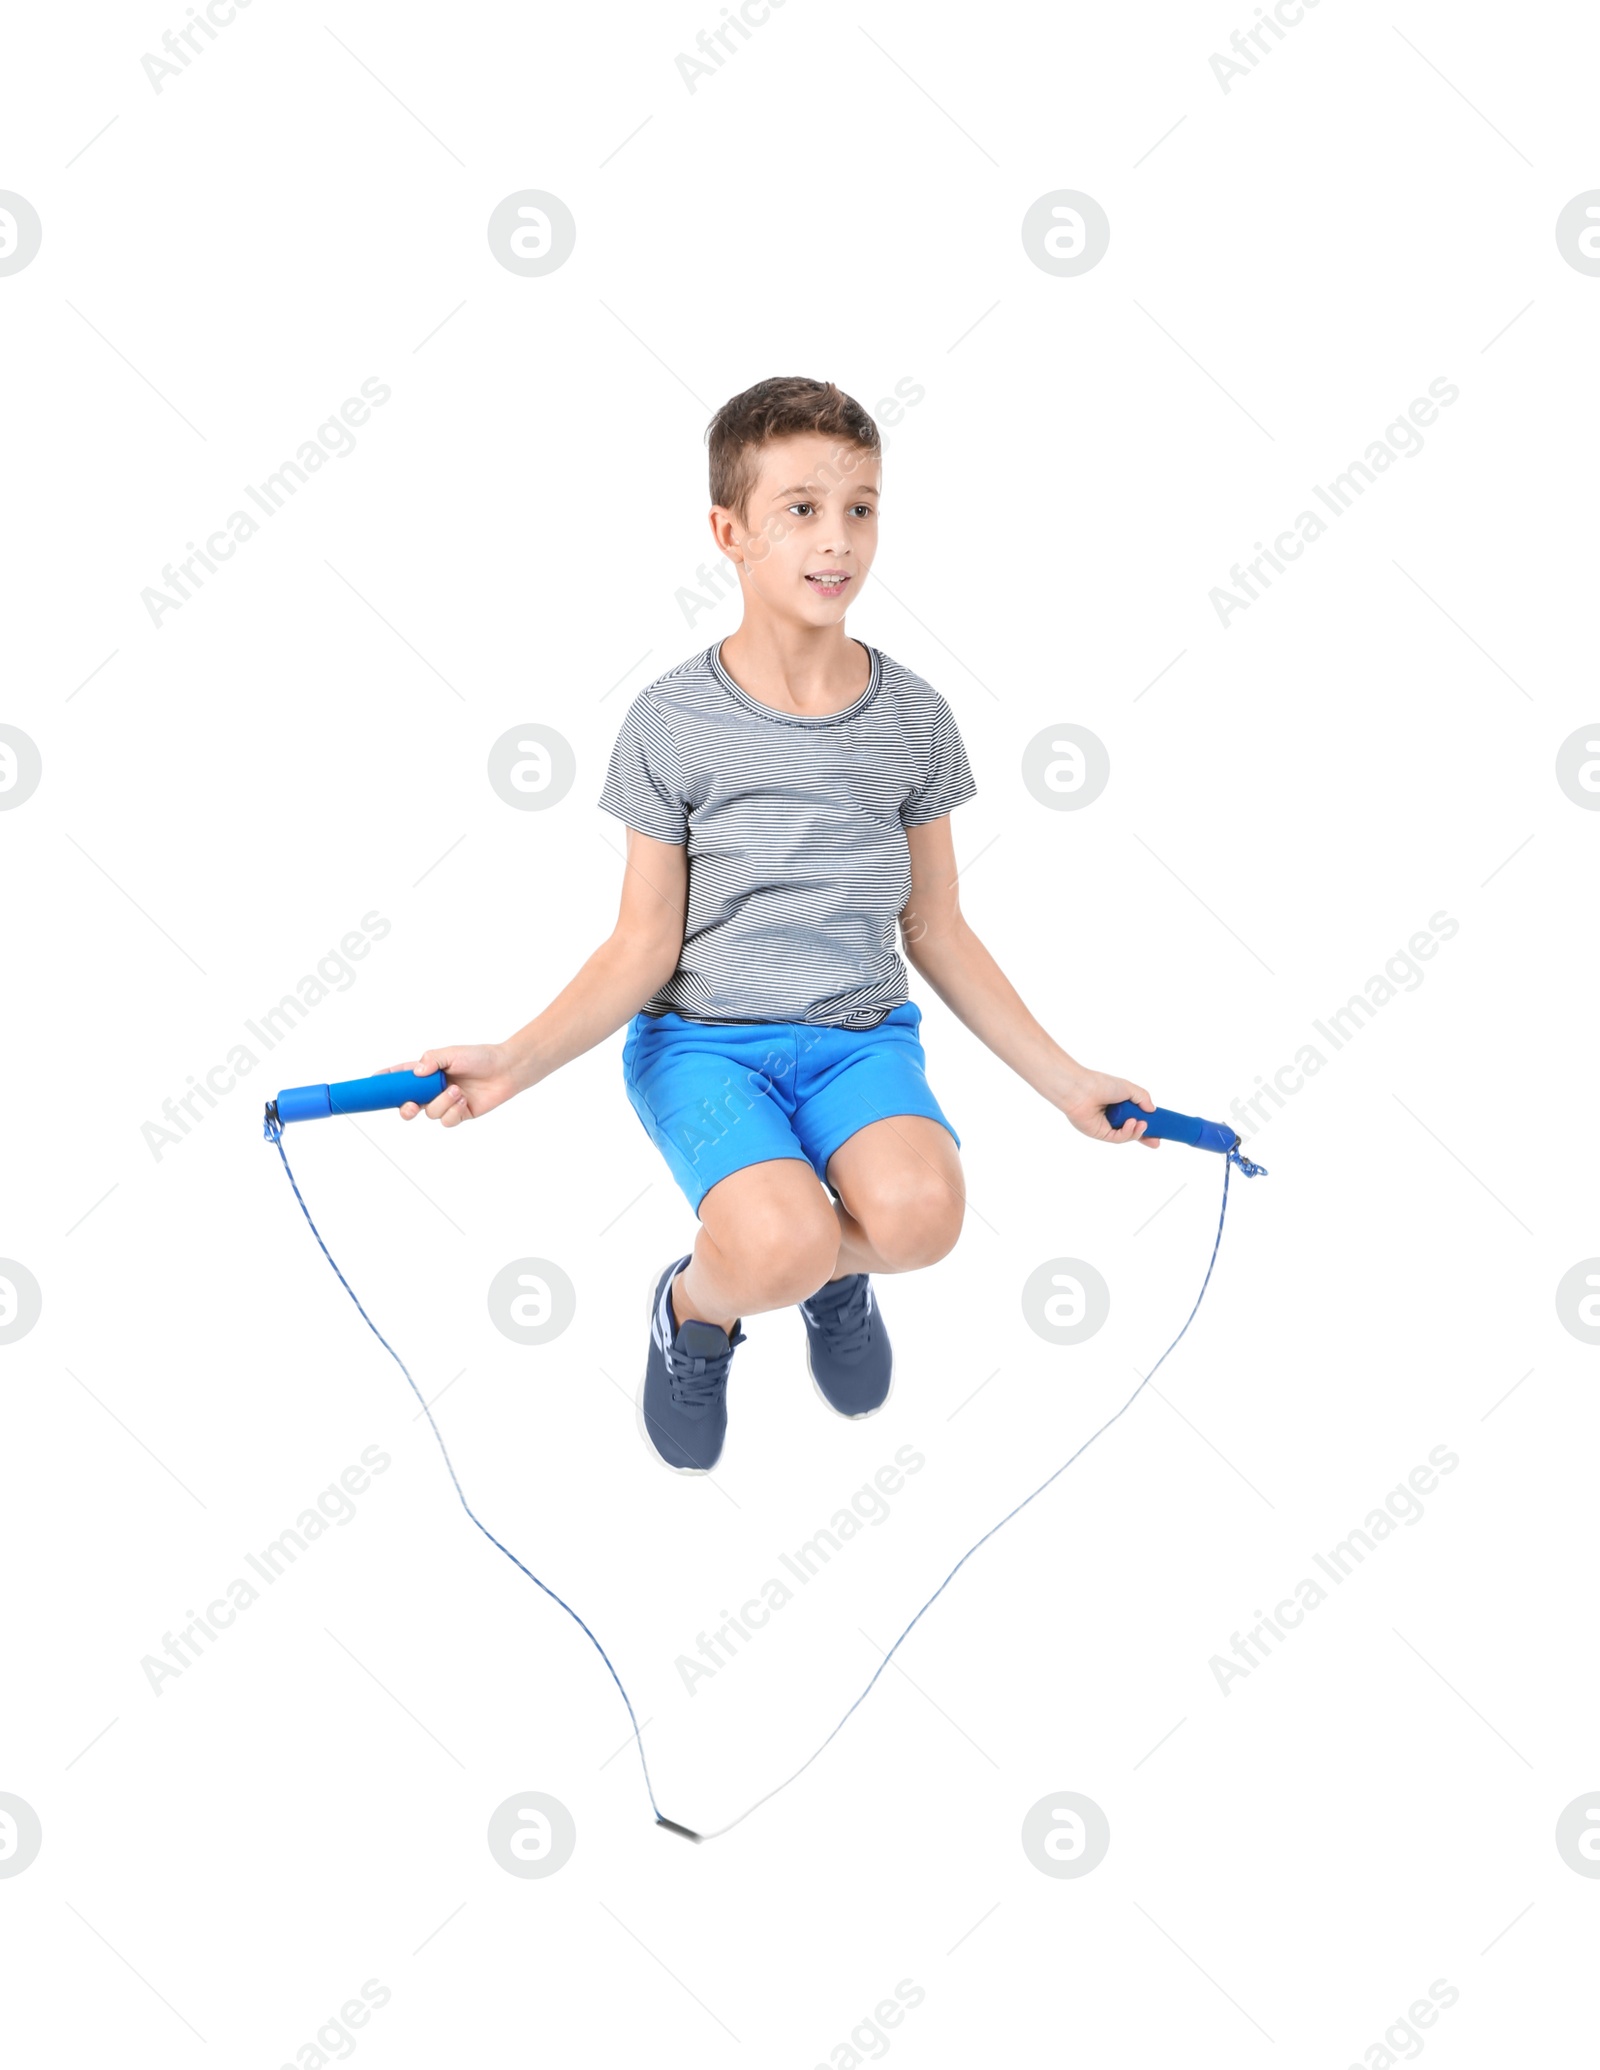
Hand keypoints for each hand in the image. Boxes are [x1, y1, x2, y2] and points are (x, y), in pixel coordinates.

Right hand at [381, 1046, 519, 1128]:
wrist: (505, 1070)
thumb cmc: (479, 1057)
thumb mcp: (452, 1053)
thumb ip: (431, 1060)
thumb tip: (415, 1073)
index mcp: (427, 1072)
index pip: (401, 1076)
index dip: (385, 1080)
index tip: (372, 1082)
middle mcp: (433, 1089)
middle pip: (407, 1103)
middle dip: (404, 1108)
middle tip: (410, 1105)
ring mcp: (445, 1103)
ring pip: (429, 1113)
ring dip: (442, 1103)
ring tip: (458, 1091)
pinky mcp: (458, 1114)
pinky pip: (446, 1121)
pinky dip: (453, 1112)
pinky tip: (464, 1101)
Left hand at [1057, 1067, 1159, 1148]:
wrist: (1081, 1089)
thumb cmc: (1102, 1084)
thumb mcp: (1128, 1088)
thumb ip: (1143, 1098)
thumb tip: (1153, 1110)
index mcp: (1120, 1106)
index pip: (1136, 1118)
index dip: (1148, 1125)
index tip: (1161, 1129)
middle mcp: (1113, 1117)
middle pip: (1132, 1131)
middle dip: (1145, 1137)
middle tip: (1157, 1141)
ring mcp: (1106, 1126)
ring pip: (1126, 1136)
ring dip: (1137, 1132)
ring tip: (1142, 1124)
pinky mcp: (1100, 1133)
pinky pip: (1117, 1138)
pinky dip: (1127, 1132)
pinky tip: (1131, 1123)